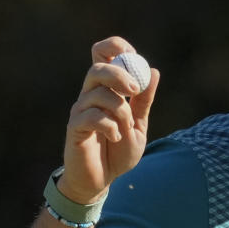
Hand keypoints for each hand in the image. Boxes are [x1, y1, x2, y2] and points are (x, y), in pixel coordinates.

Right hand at [59, 36, 159, 203]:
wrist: (102, 180)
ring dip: (119, 110)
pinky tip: (115, 136)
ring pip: (97, 94)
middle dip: (119, 75)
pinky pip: (91, 117)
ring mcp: (80, 110)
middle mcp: (90, 95)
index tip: (134, 55)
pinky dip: (109, 125)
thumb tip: (153, 71)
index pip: (103, 54)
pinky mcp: (74, 128)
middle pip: (97, 68)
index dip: (116, 47)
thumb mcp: (139, 126)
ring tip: (126, 128)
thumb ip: (144, 101)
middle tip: (134, 91)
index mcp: (106, 88)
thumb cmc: (118, 152)